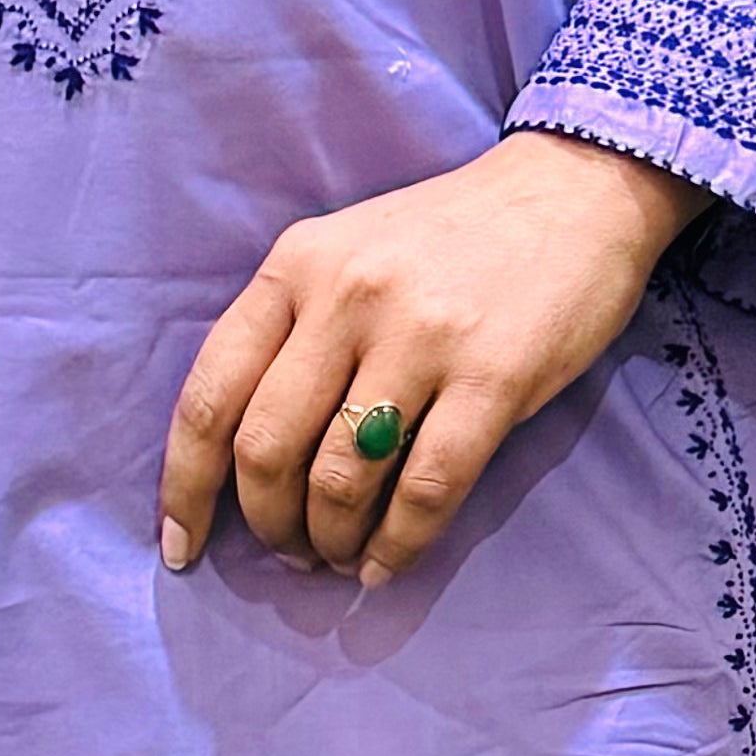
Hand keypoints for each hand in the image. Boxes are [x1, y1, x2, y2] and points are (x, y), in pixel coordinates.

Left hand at [158, 134, 707, 589]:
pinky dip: (398, 546)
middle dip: (268, 525)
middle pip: (266, 450)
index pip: (209, 395)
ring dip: (331, 542)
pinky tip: (388, 566)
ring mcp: (420, 336)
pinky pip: (427, 489)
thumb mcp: (346, 252)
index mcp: (295, 267)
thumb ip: (293, 334)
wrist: (574, 189)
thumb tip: (250, 462)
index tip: (182, 546)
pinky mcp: (494, 376)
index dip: (187, 487)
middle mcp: (345, 297)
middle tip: (289, 553)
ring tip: (341, 558)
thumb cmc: (450, 238)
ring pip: (341, 479)